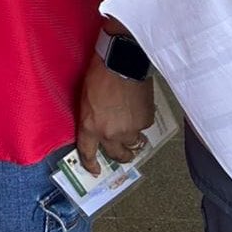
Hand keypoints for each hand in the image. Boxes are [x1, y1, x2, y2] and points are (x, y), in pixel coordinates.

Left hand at [76, 52, 155, 174]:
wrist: (122, 61)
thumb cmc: (99, 73)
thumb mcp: (85, 97)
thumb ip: (90, 118)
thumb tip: (98, 127)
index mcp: (90, 126)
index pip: (88, 152)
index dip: (91, 164)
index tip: (95, 170)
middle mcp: (109, 134)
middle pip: (116, 155)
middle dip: (120, 156)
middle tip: (124, 154)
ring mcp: (129, 130)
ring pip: (133, 143)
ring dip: (132, 138)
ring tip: (132, 127)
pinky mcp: (145, 122)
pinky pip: (144, 126)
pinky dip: (141, 120)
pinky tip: (138, 106)